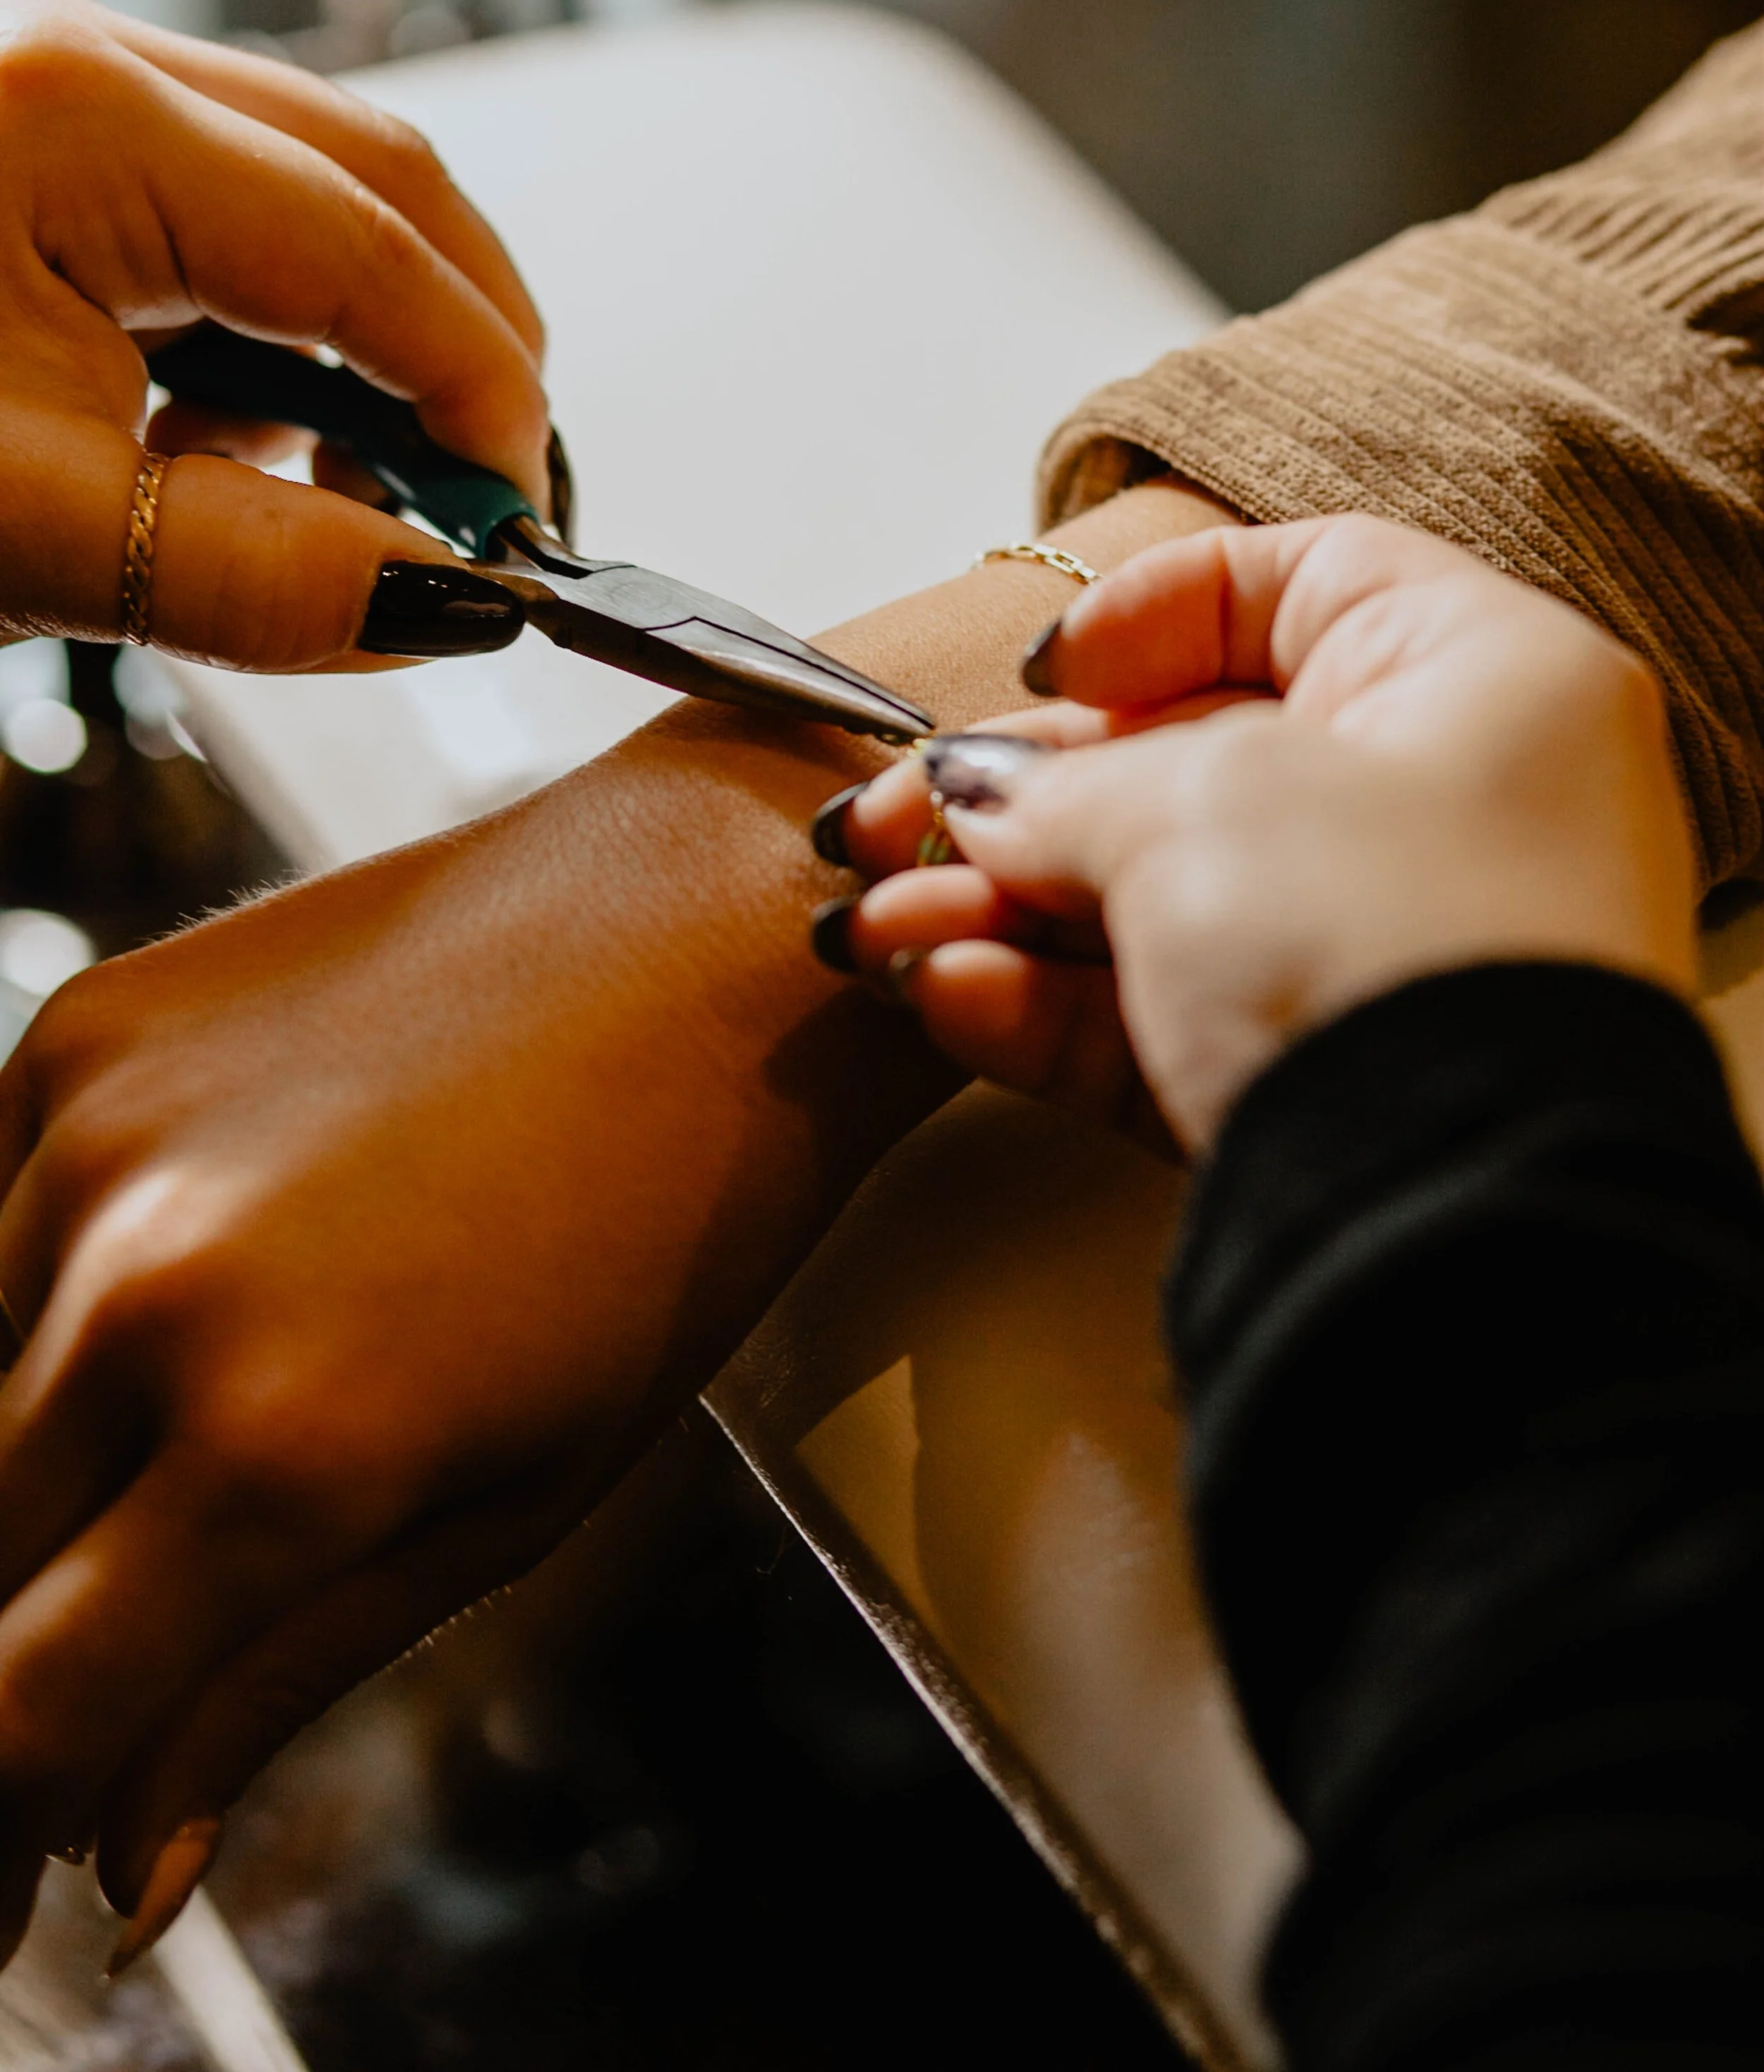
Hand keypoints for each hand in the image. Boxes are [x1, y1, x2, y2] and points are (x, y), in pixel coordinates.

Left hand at [0, 0, 552, 667]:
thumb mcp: (8, 530)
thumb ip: (247, 575)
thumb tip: (437, 608)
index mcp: (78, 115)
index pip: (377, 243)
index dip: (484, 395)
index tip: (518, 533)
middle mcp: (75, 55)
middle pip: (377, 170)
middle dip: (465, 340)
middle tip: (483, 505)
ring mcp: (45, 85)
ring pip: (301, 184)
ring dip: (368, 337)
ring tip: (353, 497)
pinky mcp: (22, 142)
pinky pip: (207, 210)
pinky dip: (264, 329)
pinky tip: (236, 441)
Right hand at [0, 479, 1228, 1971]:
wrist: (700, 924)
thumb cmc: (663, 1224)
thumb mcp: (514, 1502)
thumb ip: (278, 1680)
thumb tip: (117, 1866)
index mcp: (277, 1446)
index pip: (18, 1723)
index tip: (14, 1871)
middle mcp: (140, 1291)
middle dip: (34, 1638)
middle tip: (120, 1647)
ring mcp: (89, 1142)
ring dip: (56, 1454)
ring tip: (243, 1390)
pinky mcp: (80, 1030)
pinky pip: (1, 1225)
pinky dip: (64, 1290)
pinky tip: (211, 1257)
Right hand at [821, 516, 1697, 1151]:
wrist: (1456, 1214)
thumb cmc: (1378, 938)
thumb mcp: (1197, 802)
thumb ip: (1066, 784)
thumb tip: (975, 795)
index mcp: (1474, 679)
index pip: (1304, 584)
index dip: (1152, 611)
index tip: (1046, 675)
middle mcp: (1448, 809)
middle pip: (1195, 759)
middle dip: (1015, 799)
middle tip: (879, 827)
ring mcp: (1386, 957)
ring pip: (1160, 903)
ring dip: (999, 913)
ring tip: (871, 937)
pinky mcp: (1323, 1089)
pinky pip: (1167, 1020)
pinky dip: (1048, 1009)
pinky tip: (944, 998)